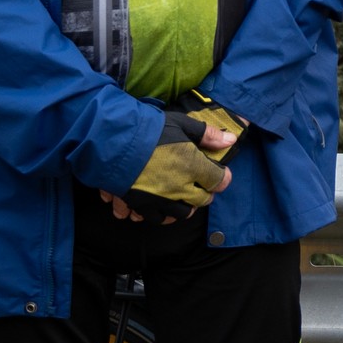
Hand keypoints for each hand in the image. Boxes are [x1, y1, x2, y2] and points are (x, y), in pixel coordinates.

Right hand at [113, 111, 235, 222]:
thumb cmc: (147, 129)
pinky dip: (160, 214)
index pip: (219, 180)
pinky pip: (156, 218)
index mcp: (193, 166)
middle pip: (202, 200)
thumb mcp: (180, 124)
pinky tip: (159, 206)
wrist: (111, 141)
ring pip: (181, 213)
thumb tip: (231, 140)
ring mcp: (160, 199)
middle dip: (204, 193)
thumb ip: (207, 134)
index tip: (219, 173)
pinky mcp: (140, 205)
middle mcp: (179, 187)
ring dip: (185, 206)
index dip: (222, 177)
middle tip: (200, 185)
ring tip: (181, 197)